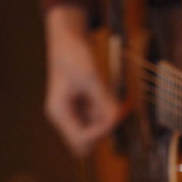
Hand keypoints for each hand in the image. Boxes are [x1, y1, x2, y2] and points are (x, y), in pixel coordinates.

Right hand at [44, 6, 117, 155]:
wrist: (68, 38)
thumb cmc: (73, 55)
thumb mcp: (91, 77)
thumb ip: (103, 101)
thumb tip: (116, 120)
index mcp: (60, 113)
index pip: (81, 140)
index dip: (100, 133)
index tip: (114, 116)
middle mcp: (64, 117)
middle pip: (86, 143)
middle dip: (104, 131)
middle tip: (118, 112)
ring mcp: (73, 112)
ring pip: (95, 131)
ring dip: (108, 121)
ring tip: (120, 103)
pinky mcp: (82, 106)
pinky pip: (98, 119)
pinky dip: (109, 112)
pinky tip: (118, 101)